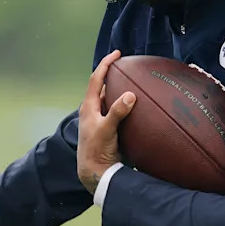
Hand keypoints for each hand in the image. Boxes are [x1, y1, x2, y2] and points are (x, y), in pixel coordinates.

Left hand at [78, 49, 135, 193]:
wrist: (94, 171)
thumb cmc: (96, 150)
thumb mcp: (107, 129)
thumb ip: (117, 112)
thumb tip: (130, 95)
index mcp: (89, 106)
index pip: (96, 79)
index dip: (106, 64)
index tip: (117, 54)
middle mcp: (93, 110)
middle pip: (102, 86)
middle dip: (113, 74)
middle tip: (126, 66)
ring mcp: (100, 119)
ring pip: (109, 98)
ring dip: (119, 88)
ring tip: (133, 81)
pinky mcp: (108, 128)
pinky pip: (116, 109)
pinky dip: (124, 103)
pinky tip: (135, 104)